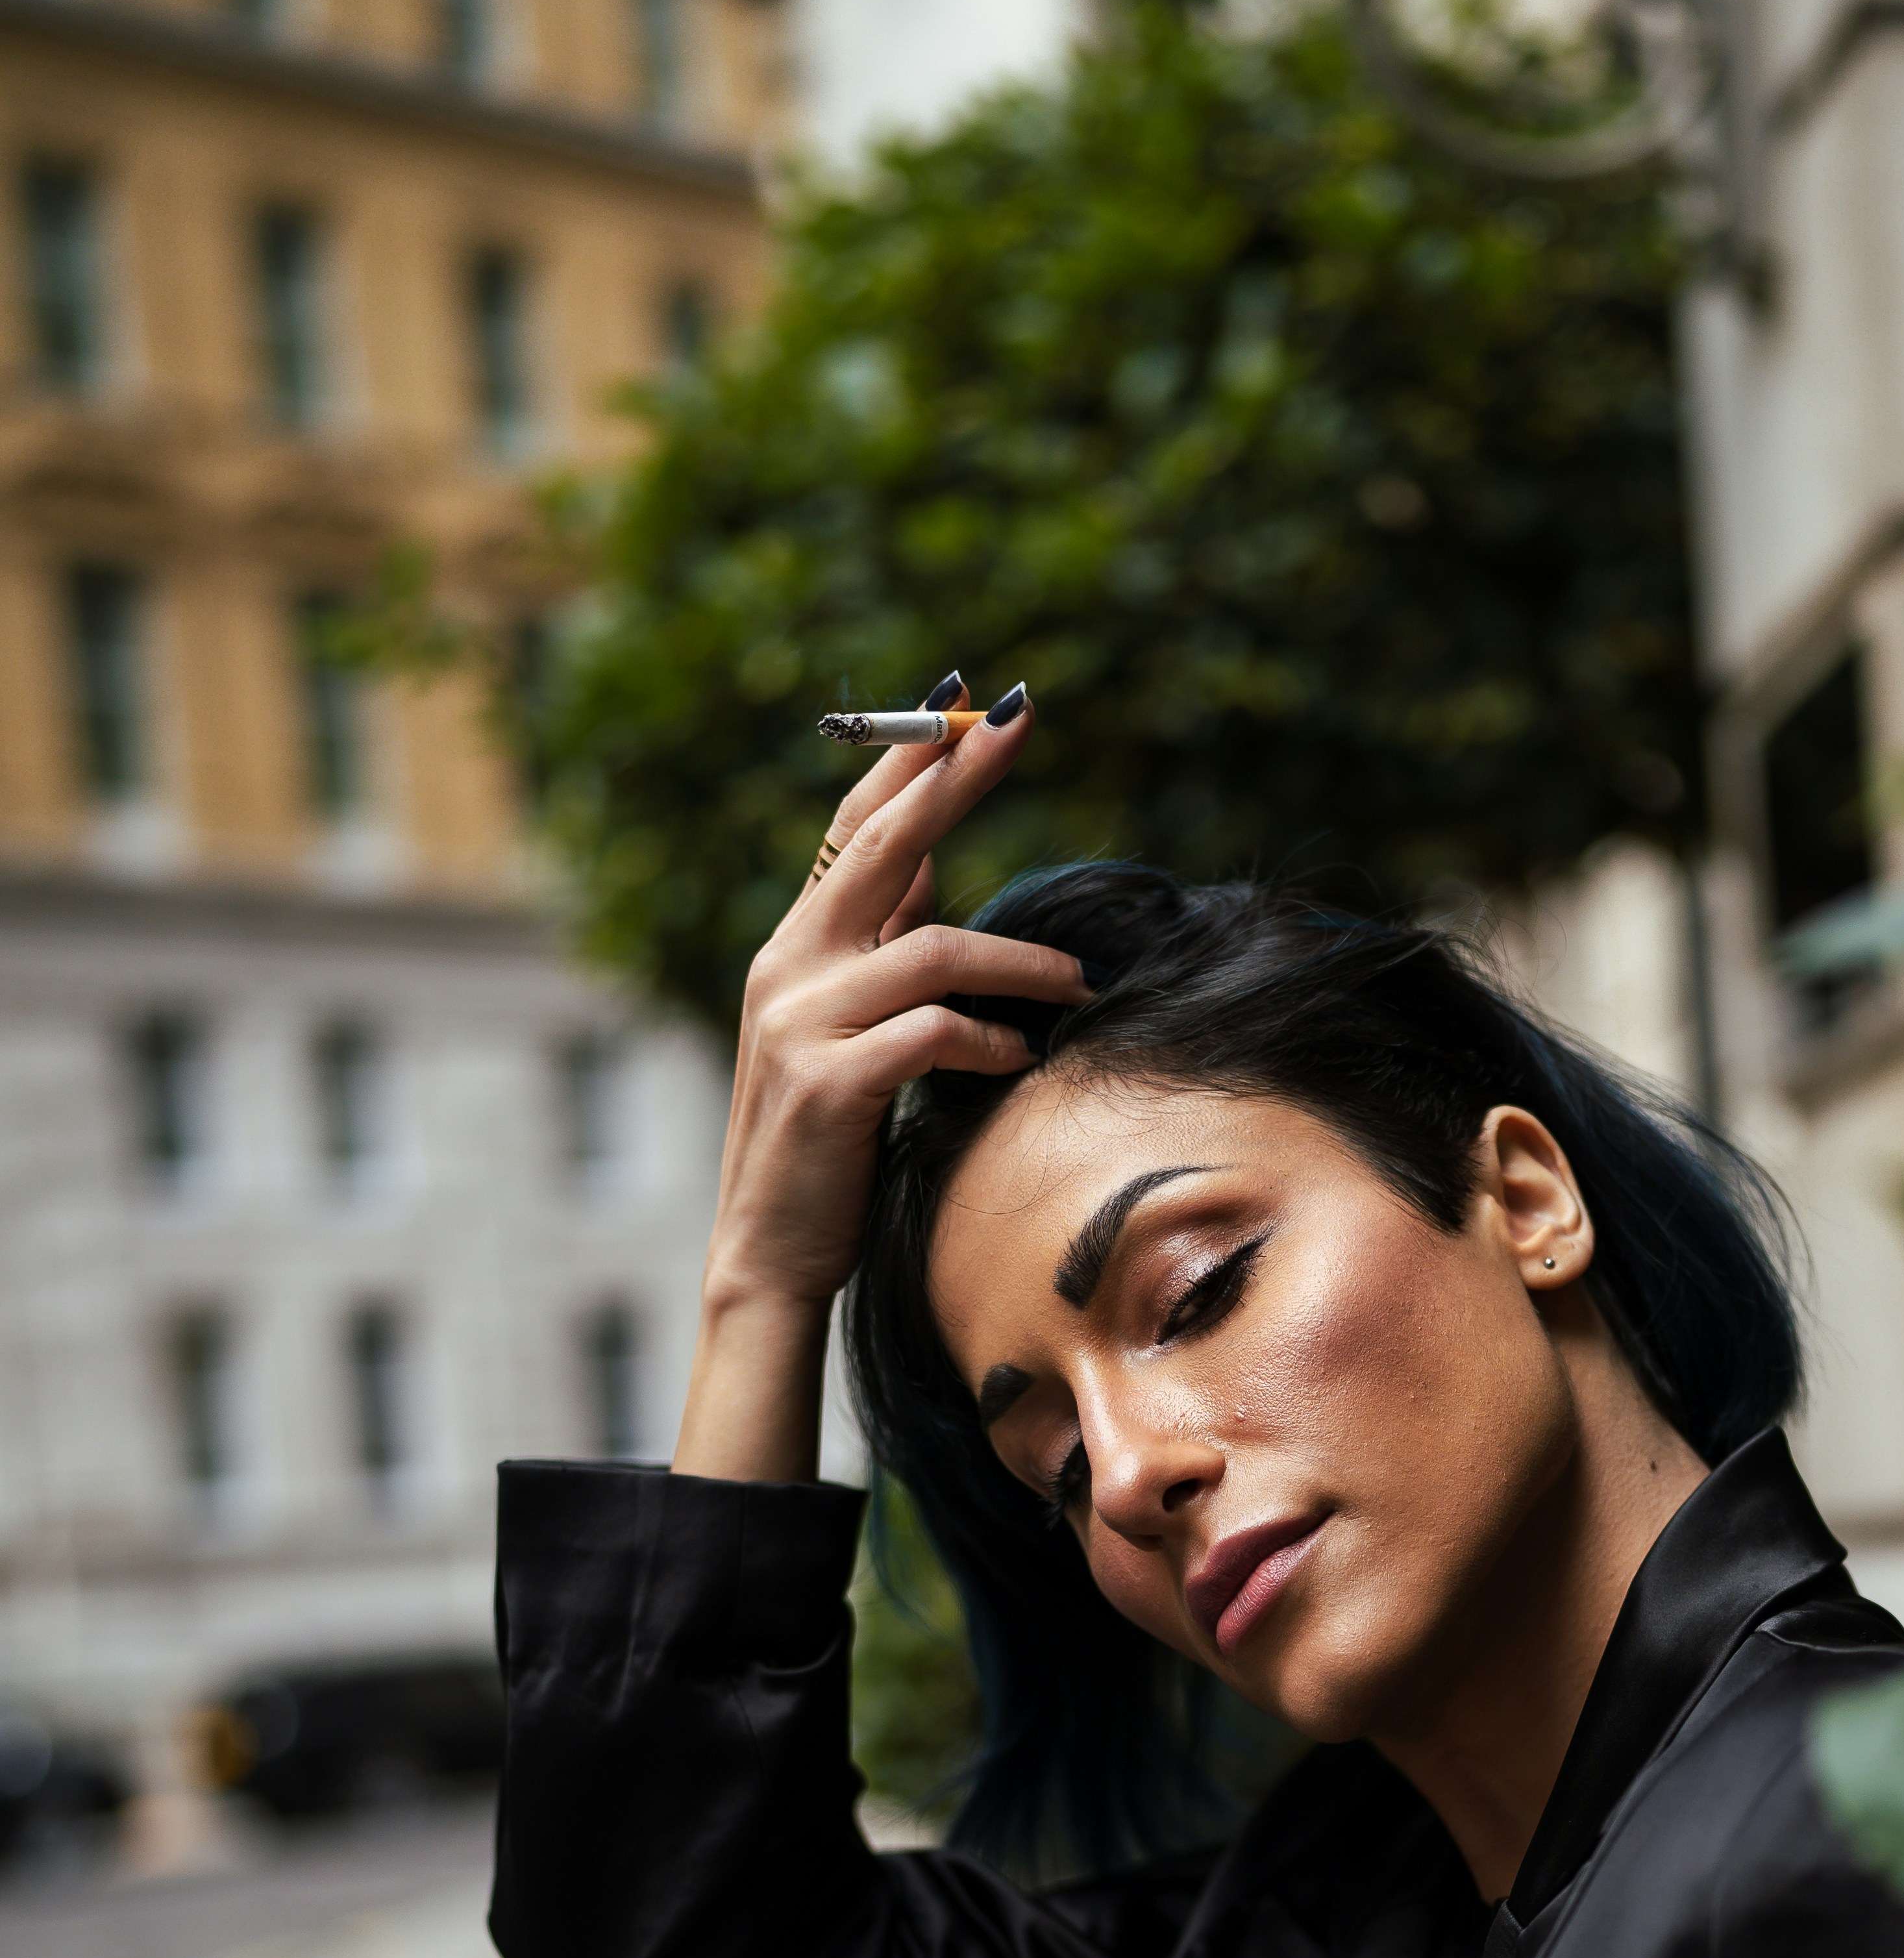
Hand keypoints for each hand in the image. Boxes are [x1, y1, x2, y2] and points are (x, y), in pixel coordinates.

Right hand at [673, 692, 1084, 1479]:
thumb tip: (930, 862)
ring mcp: (800, 1022)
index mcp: (796, 948)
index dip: (909, 759)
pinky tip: (1017, 1061)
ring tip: (1079, 982)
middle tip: (1019, 721)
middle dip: (957, 777)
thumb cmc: (826, 1149)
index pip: (855, 826)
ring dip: (1019, 961)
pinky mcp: (829, 1084)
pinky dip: (988, 1040)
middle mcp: (788, 968)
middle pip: (886, 846)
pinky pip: (931, 1032)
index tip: (967, 701)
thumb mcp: (852, 1030)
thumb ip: (880, 947)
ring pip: (931, 947)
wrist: (770, 1256)